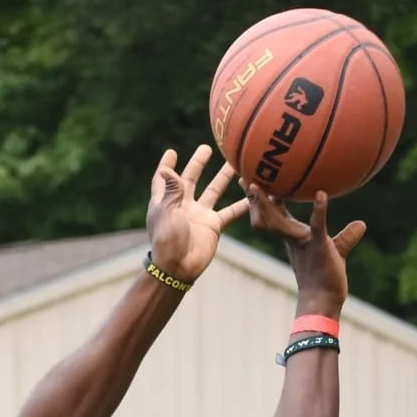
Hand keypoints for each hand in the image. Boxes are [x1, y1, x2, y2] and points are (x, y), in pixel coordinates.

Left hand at [146, 145, 248, 282]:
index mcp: (166, 201)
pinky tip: (252, 195)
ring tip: (234, 162)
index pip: (164, 179)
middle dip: (198, 163)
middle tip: (207, 147)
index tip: (171, 152)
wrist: (179, 268)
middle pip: (190, 179)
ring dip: (222, 177)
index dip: (166, 165)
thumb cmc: (168, 240)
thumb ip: (170, 190)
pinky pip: (229, 213)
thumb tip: (166, 168)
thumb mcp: (167, 212)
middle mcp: (183, 205)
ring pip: (213, 191)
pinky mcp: (213, 226)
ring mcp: (199, 215)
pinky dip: (241, 205)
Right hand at [246, 187, 365, 314]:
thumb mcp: (336, 252)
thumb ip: (347, 237)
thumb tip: (362, 224)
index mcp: (293, 236)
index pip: (274, 211)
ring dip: (267, 203)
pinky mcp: (318, 246)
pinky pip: (317, 225)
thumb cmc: (327, 281)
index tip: (253, 178)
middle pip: (266, 214)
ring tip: (264, 182)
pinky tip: (322, 194)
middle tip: (244, 177)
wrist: (324, 302)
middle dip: (254, 197)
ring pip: (277, 220)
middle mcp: (292, 237)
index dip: (263, 195)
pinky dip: (319, 211)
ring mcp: (302, 241)